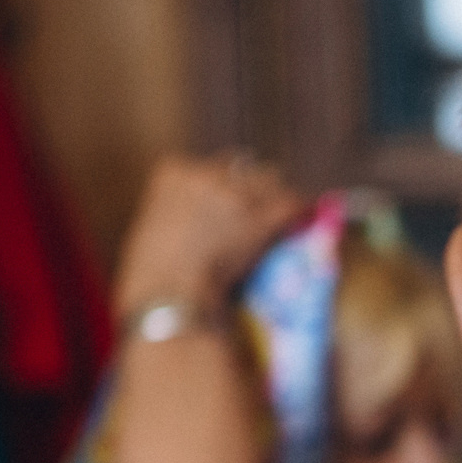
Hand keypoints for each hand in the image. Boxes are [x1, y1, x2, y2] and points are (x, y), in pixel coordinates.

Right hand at [112, 154, 305, 318]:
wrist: (171, 295)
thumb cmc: (154, 281)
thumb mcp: (156, 235)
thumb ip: (179, 220)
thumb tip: (201, 231)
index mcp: (172, 173)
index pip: (209, 167)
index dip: (225, 187)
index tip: (232, 205)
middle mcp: (205, 174)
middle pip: (242, 169)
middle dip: (254, 189)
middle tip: (262, 214)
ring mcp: (235, 193)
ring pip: (271, 182)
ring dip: (278, 199)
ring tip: (287, 219)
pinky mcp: (261, 216)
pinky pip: (293, 204)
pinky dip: (301, 213)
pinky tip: (307, 221)